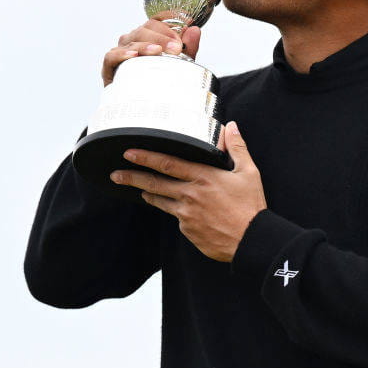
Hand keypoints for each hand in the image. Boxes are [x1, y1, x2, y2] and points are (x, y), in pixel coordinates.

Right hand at [102, 21, 201, 86]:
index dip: (170, 17)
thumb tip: (195, 30)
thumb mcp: (178, 66)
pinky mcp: (109, 67)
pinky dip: (122, 54)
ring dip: (146, 45)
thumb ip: (187, 48)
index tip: (186, 21)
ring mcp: (120, 52)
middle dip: (163, 36)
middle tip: (177, 48)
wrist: (142, 110)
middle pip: (146, 28)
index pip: (156, 20)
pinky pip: (112, 56)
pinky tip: (133, 56)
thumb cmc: (158, 83)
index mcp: (148, 36)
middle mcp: (133, 40)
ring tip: (158, 51)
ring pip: (131, 40)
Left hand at [109, 121, 266, 261]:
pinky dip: (175, 211)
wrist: (252, 241)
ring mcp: (186, 214)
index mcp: (203, 177)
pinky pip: (176, 217)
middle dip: (132, 177)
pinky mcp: (187, 230)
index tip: (129, 152)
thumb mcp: (248, 173)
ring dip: (147, 193)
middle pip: (154, 183)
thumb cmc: (251, 206)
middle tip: (115, 174)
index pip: (167, 163)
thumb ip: (236, 148)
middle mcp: (190, 195)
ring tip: (137, 188)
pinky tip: (180, 210)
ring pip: (160, 201)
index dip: (146, 157)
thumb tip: (231, 126)